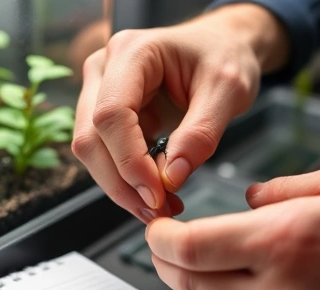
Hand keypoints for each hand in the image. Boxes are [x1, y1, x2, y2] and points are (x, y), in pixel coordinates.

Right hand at [72, 4, 288, 222]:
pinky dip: (128, 180)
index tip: (158, 195)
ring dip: (123, 187)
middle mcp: (105, 69)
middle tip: (159, 212)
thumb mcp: (228, 90)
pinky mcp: (110, 114)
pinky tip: (157, 195)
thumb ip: (201, 133)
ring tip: (162, 207)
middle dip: (122, 183)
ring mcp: (102, 91)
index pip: (111, 115)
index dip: (130, 161)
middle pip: (91, 138)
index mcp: (132, 52)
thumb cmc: (226, 56)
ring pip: (92, 151)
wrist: (222, 46)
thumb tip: (172, 178)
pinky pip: (107, 154)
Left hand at [146, 162, 319, 289]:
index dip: (160, 237)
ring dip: (196, 286)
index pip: (191, 247)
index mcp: (287, 240)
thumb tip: (246, 201)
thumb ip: (278, 189)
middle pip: (191, 282)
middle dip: (167, 261)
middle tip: (166, 243)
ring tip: (204, 263)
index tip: (156, 228)